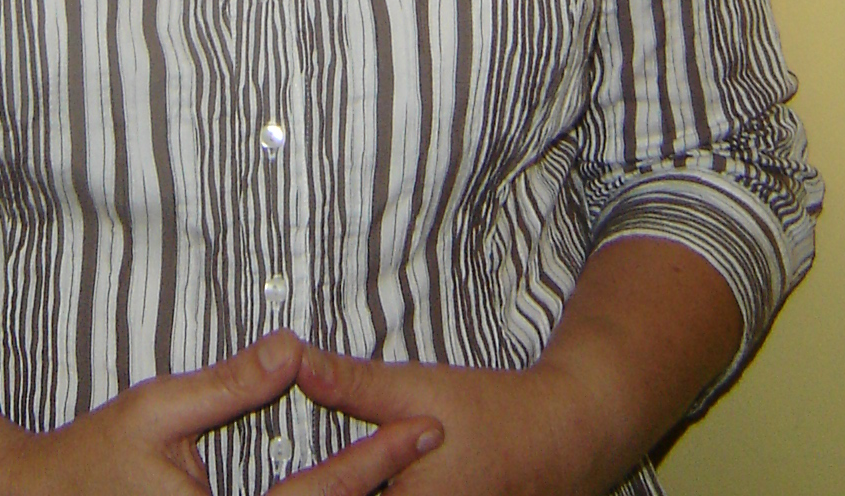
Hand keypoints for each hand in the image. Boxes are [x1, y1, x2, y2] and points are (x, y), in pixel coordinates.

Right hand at [26, 333, 443, 495]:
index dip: (377, 457)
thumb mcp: (159, 409)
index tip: (423, 426)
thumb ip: (229, 384)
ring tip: (397, 459)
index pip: (323, 495)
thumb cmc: (88, 460)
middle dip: (377, 484)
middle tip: (429, 441)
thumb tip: (291, 347)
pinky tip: (340, 485)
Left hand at [294, 350, 621, 495]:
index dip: (306, 490)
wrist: (559, 438)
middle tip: (300, 478)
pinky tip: (376, 479)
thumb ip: (352, 384)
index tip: (285, 483)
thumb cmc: (488, 413)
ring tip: (331, 478)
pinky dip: (384, 492)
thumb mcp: (415, 388)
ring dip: (357, 487)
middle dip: (330, 486)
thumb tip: (295, 362)